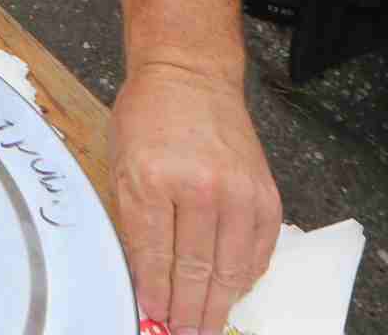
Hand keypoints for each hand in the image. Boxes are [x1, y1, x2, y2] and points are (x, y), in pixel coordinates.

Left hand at [110, 61, 280, 334]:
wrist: (191, 76)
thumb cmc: (148, 118)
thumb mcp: (121, 164)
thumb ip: (133, 223)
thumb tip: (146, 279)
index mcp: (153, 179)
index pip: (155, 257)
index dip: (154, 295)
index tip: (152, 317)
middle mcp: (200, 187)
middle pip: (195, 270)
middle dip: (187, 311)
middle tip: (182, 333)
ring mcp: (238, 192)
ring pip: (231, 270)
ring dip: (217, 305)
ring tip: (204, 325)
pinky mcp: (266, 195)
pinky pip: (258, 252)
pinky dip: (244, 279)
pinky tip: (230, 293)